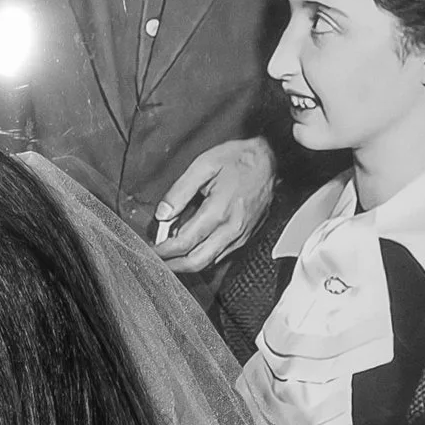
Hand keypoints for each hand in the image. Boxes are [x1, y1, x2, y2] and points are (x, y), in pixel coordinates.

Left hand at [152, 137, 277, 273]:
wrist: (272, 160)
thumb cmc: (240, 159)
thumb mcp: (204, 165)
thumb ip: (180, 191)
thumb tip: (163, 213)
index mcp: (218, 211)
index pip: (184, 242)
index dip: (164, 250)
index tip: (152, 250)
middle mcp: (231, 229)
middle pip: (196, 261)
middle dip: (173, 265)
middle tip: (158, 262)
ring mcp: (240, 236)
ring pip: (209, 262)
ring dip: (187, 263)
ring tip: (171, 255)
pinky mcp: (245, 237)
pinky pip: (221, 255)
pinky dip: (203, 255)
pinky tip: (193, 247)